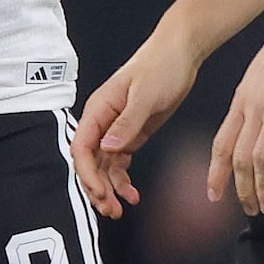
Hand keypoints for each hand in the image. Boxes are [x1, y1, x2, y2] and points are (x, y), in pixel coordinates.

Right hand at [71, 34, 194, 217]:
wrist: (181, 53)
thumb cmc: (160, 66)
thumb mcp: (145, 95)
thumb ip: (126, 123)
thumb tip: (107, 147)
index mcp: (98, 110)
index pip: (82, 148)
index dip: (87, 174)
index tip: (98, 192)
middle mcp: (103, 122)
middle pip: (90, 162)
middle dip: (96, 188)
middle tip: (110, 209)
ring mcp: (116, 129)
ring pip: (104, 167)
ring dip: (110, 189)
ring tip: (120, 209)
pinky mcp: (132, 133)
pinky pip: (120, 163)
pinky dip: (123, 180)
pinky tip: (132, 194)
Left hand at [214, 13, 263, 217]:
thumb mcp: (262, 79)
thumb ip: (258, 105)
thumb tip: (260, 128)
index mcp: (242, 101)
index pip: (221, 143)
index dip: (215, 172)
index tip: (213, 194)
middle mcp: (252, 108)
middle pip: (238, 158)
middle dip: (242, 189)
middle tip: (250, 209)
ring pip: (259, 158)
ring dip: (263, 187)